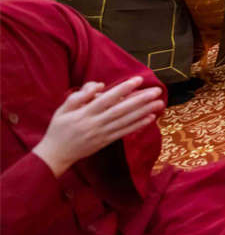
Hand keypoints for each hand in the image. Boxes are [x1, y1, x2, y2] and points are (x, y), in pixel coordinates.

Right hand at [31, 77, 164, 176]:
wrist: (55, 154)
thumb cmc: (59, 128)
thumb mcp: (63, 109)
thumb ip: (80, 96)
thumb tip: (100, 86)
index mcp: (84, 114)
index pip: (107, 99)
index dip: (123, 89)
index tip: (138, 80)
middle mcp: (95, 124)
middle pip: (121, 110)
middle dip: (140, 100)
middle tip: (157, 91)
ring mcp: (102, 134)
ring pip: (126, 122)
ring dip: (144, 112)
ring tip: (159, 103)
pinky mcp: (106, 142)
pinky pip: (124, 132)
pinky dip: (137, 125)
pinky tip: (150, 118)